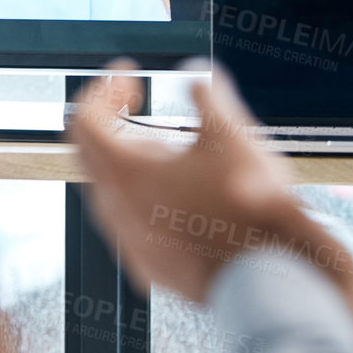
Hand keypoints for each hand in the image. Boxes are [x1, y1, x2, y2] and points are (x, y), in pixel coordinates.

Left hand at [70, 63, 352, 352]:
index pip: (84, 119)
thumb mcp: (232, 134)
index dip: (103, 88)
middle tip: (139, 102)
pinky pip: (131, 221)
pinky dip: (144, 194)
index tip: (128, 74)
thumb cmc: (249, 208)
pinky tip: (182, 191)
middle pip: (91, 153)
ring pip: (110, 190)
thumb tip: (195, 75)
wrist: (268, 278)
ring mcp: (129, 244)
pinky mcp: (148, 267)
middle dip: (113, 119)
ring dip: (130, 159)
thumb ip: (208, 93)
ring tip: (169, 147)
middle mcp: (115, 212)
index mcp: (125, 173)